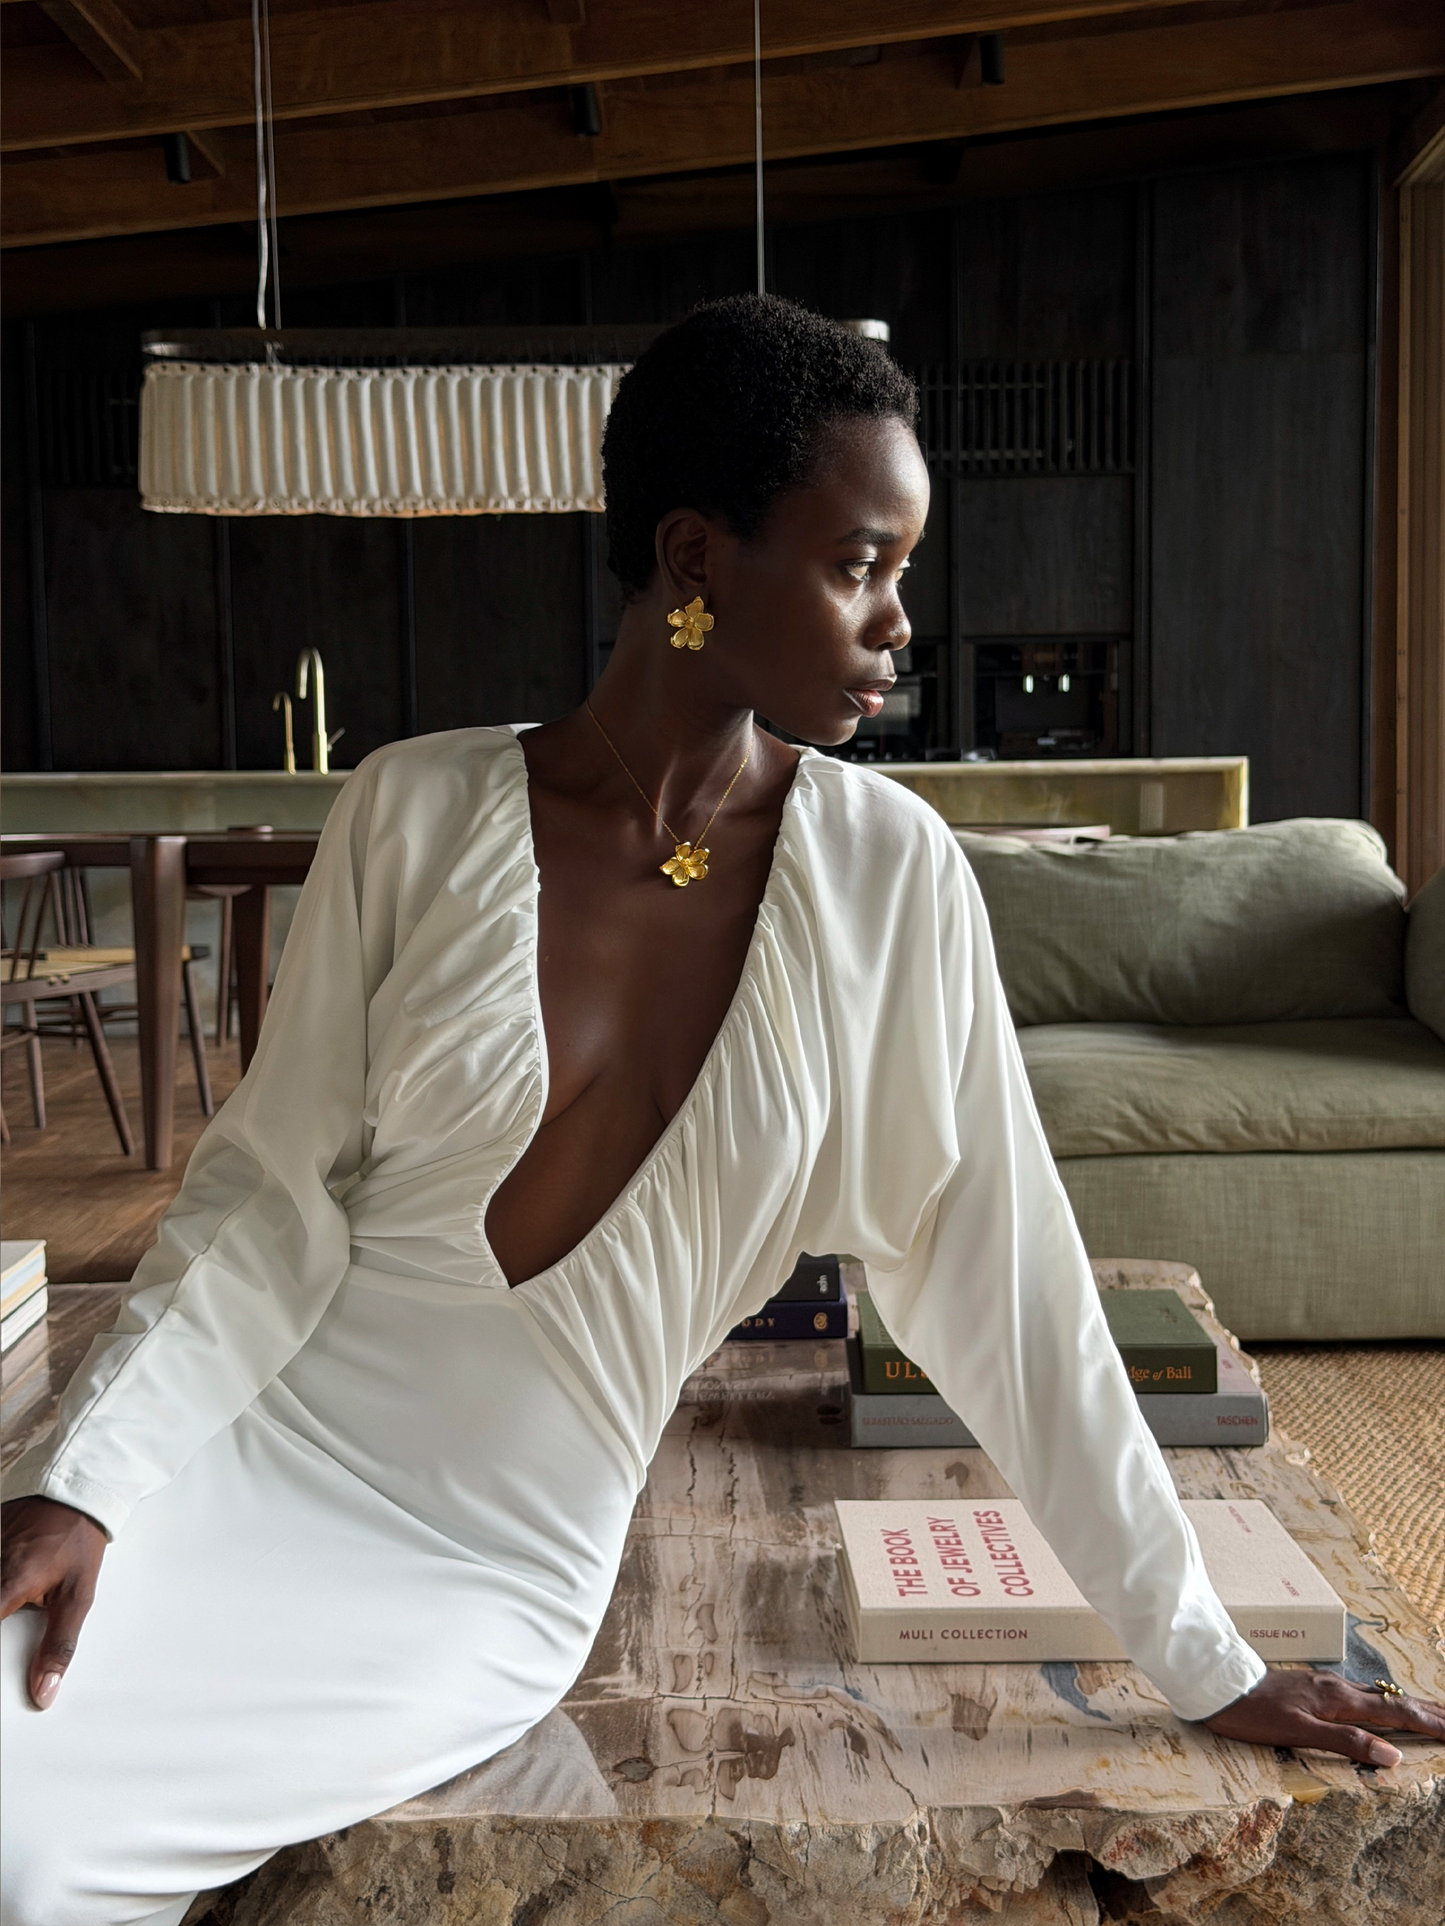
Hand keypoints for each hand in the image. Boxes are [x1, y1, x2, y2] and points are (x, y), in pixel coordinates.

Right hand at [0, 1496, 105, 1709]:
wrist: (74, 1495)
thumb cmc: (77, 1542)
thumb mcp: (78, 1597)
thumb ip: (58, 1646)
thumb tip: (44, 1690)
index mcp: (9, 1584)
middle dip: (1, 1615)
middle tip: (16, 1612)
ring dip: (1, 1600)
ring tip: (16, 1598)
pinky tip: (10, 1589)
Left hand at [1201, 1668, 1444, 1765]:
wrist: (1217, 1684)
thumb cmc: (1253, 1713)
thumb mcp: (1299, 1733)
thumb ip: (1347, 1743)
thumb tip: (1394, 1756)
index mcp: (1340, 1700)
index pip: (1398, 1714)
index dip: (1431, 1724)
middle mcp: (1338, 1689)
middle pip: (1395, 1701)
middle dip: (1430, 1711)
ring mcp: (1325, 1686)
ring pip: (1379, 1696)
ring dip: (1410, 1706)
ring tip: (1433, 1713)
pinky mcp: (1313, 1688)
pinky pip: (1361, 1695)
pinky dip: (1385, 1703)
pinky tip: (1382, 1707)